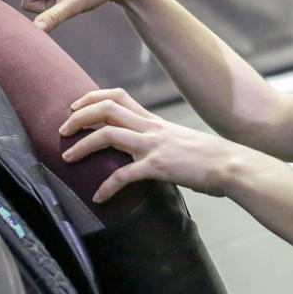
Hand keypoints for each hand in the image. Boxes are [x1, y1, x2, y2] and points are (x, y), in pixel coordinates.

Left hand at [59, 87, 237, 200]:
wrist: (230, 165)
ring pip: (108, 135)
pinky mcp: (157, 166)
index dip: (94, 97)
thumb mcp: (180, 141)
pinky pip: (124, 175)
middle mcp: (151, 128)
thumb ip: (160, 141)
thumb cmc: (209, 157)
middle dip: (79, 116)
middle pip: (106, 109)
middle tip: (62, 129)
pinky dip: (107, 186)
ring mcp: (153, 145)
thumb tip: (144, 152)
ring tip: (67, 158)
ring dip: (82, 146)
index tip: (76, 106)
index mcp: (155, 121)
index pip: (119, 96)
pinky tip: (99, 198)